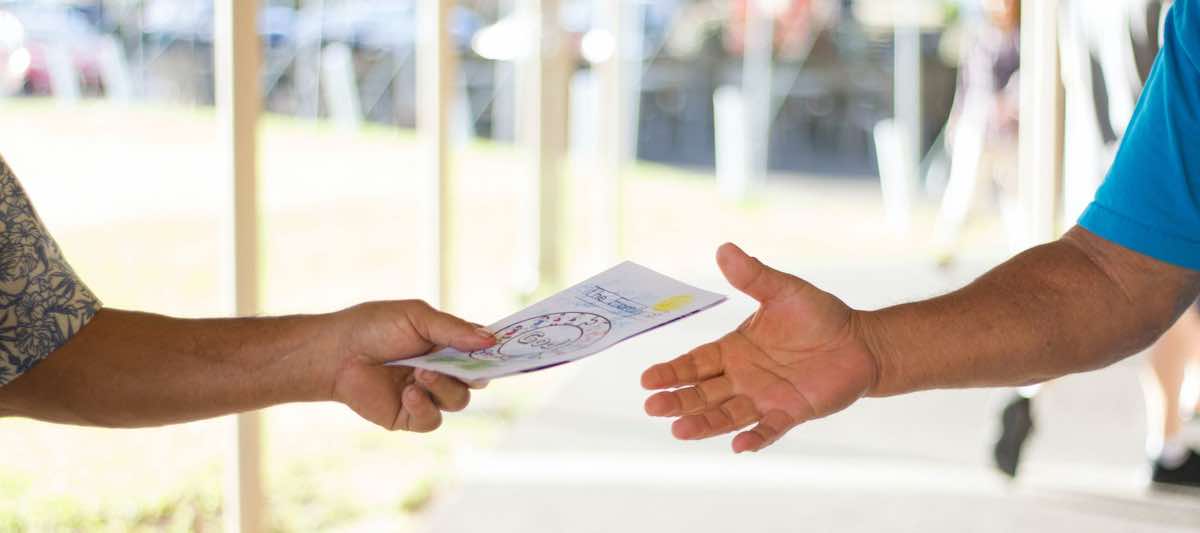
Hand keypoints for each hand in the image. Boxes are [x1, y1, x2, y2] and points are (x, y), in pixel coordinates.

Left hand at [329, 300, 494, 431]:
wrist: (335, 353)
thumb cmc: (373, 327)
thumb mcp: (417, 317)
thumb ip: (453, 329)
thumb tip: (490, 339)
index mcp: (447, 345)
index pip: (482, 352)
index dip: (495, 353)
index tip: (503, 351)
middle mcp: (441, 370)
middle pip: (477, 380)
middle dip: (472, 373)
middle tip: (460, 364)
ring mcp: (426, 394)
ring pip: (458, 401)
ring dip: (445, 387)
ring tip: (421, 373)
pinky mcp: (409, 416)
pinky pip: (433, 420)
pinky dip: (425, 407)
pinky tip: (408, 393)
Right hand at [641, 244, 879, 452]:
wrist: (859, 341)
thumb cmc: (818, 315)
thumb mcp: (782, 290)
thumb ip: (753, 276)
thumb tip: (725, 249)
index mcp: (733, 350)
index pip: (694, 364)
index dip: (671, 372)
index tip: (647, 380)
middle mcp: (742, 378)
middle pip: (702, 393)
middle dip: (678, 401)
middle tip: (653, 408)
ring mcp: (764, 398)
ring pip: (726, 415)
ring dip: (704, 424)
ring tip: (679, 431)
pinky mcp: (791, 412)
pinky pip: (769, 428)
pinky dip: (754, 437)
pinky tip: (739, 445)